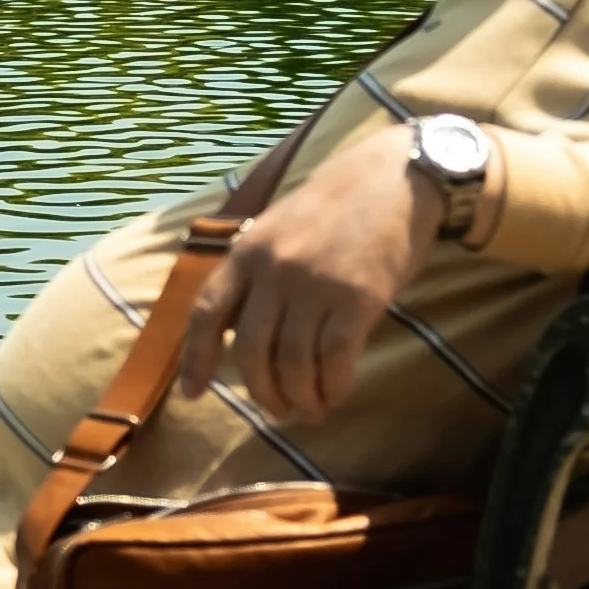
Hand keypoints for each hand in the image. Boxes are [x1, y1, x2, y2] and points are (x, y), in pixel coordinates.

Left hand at [197, 138, 439, 427]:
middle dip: (263, 392)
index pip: (207, 312)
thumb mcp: (279, 229)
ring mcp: (314, 283)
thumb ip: (258, 275)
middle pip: (251, 351)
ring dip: (301, 398)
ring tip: (311, 410)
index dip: (196, 358)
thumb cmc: (337, 209)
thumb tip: (241, 335)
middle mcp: (274, 268)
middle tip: (280, 411)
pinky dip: (333, 387)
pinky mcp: (356, 297)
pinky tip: (337, 395)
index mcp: (246, 252)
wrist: (395, 177)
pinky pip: (335, 359)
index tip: (194, 393)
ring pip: (293, 363)